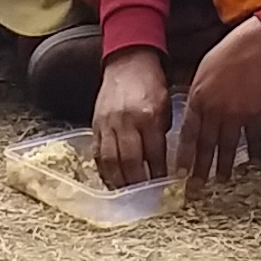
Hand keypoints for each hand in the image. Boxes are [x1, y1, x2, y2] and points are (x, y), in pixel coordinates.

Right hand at [90, 46, 171, 186]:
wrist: (127, 62)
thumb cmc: (151, 84)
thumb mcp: (165, 105)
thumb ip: (161, 133)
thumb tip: (161, 162)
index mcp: (148, 116)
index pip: (154, 153)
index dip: (159, 174)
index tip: (165, 188)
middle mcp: (126, 121)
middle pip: (130, 161)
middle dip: (138, 183)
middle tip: (145, 198)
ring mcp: (107, 124)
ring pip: (111, 161)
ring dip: (119, 181)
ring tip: (127, 195)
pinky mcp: (95, 125)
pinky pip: (98, 153)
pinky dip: (104, 170)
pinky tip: (111, 181)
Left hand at [173, 18, 260, 190]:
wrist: (257, 45)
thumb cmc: (228, 54)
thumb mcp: (202, 73)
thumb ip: (197, 97)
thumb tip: (194, 116)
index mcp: (198, 99)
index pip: (187, 135)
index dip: (183, 157)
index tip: (179, 174)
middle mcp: (214, 110)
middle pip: (205, 147)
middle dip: (199, 171)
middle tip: (195, 190)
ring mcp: (236, 114)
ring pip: (227, 147)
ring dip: (224, 167)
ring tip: (221, 182)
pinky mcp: (257, 114)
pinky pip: (253, 138)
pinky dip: (253, 151)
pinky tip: (252, 163)